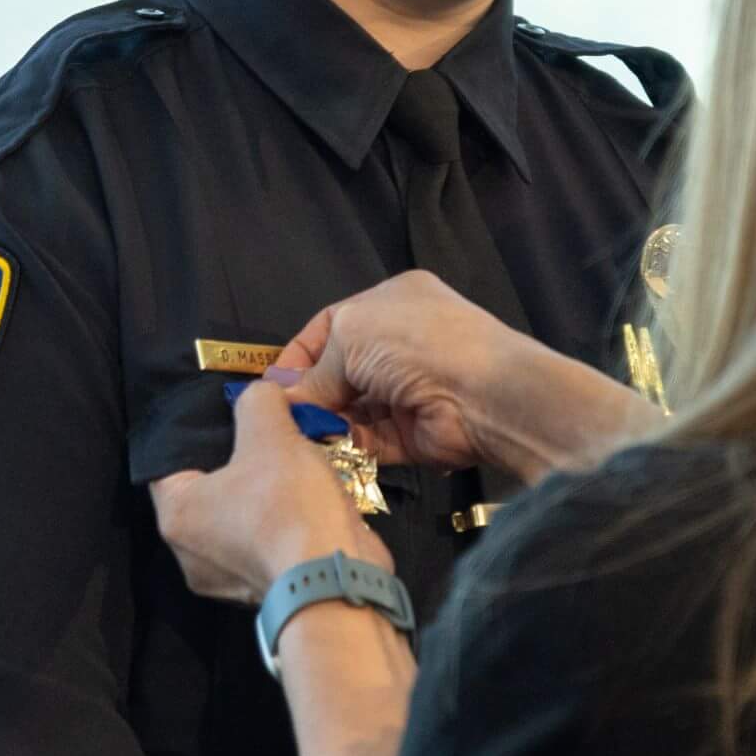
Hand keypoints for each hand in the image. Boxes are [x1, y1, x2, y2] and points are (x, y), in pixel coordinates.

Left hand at [149, 378, 389, 604]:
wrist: (336, 580)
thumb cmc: (287, 504)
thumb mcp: (271, 432)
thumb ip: (258, 401)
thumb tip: (261, 393)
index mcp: (176, 515)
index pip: (169, 460)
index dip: (196, 431)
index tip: (227, 414)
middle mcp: (190, 553)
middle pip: (208, 490)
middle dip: (238, 462)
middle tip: (264, 433)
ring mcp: (227, 578)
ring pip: (240, 518)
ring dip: (265, 494)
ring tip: (293, 462)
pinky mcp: (264, 588)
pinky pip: (266, 543)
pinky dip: (283, 522)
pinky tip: (307, 498)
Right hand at [277, 270, 524, 470]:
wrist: (483, 393)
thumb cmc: (415, 344)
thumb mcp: (351, 338)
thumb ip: (314, 372)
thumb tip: (280, 397)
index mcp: (389, 304)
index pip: (332, 327)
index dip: (299, 356)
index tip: (272, 385)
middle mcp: (399, 345)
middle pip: (340, 372)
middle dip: (310, 394)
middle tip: (280, 417)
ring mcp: (407, 390)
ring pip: (352, 409)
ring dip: (325, 422)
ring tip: (295, 436)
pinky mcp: (412, 434)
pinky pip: (369, 440)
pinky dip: (345, 446)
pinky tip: (320, 451)